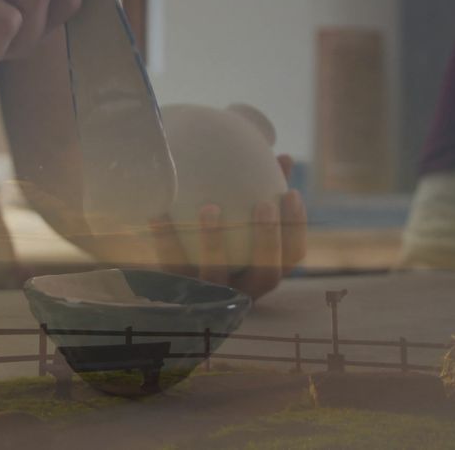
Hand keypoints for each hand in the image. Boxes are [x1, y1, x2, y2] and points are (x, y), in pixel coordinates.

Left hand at [149, 155, 306, 299]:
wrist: (174, 292)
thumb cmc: (223, 242)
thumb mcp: (243, 222)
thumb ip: (264, 192)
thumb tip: (284, 157)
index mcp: (264, 273)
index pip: (292, 256)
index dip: (296, 227)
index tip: (291, 192)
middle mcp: (244, 290)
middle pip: (265, 273)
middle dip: (268, 240)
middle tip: (264, 203)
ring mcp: (211, 296)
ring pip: (216, 274)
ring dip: (214, 242)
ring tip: (210, 208)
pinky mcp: (178, 294)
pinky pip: (172, 267)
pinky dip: (166, 239)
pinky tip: (158, 211)